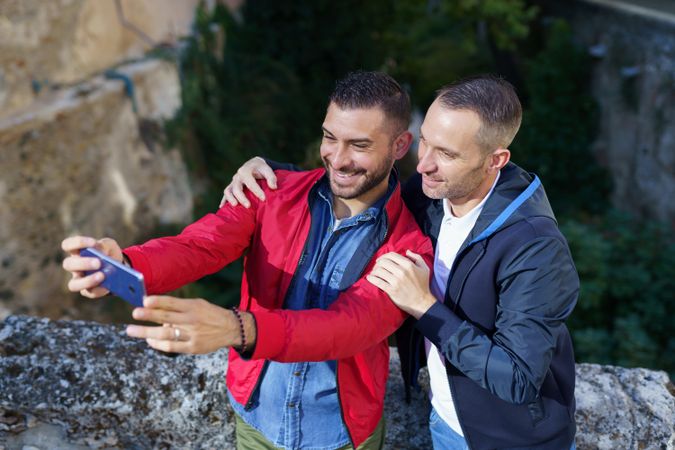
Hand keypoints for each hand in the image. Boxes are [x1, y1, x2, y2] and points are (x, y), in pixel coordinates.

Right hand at [61, 236, 122, 298]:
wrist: (119, 267)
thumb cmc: (109, 253)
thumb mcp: (109, 245)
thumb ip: (104, 245)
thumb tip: (101, 252)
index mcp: (77, 251)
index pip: (67, 245)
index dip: (77, 243)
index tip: (93, 243)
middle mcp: (74, 267)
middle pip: (68, 265)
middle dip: (83, 263)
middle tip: (99, 263)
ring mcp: (79, 280)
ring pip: (73, 284)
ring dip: (87, 281)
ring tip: (102, 276)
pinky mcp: (88, 291)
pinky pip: (90, 293)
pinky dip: (99, 289)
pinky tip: (107, 286)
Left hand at [126, 296, 256, 353]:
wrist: (230, 328)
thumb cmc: (210, 315)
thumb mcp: (198, 304)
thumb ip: (179, 307)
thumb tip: (156, 311)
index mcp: (193, 307)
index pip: (172, 303)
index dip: (158, 301)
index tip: (144, 301)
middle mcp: (192, 320)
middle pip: (167, 318)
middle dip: (149, 315)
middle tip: (135, 313)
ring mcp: (192, 335)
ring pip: (165, 334)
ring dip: (146, 332)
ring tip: (131, 330)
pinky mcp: (193, 347)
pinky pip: (172, 346)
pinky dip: (158, 344)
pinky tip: (149, 340)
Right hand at [220, 156, 276, 207]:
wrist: (254, 165)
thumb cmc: (261, 169)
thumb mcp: (267, 170)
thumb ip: (271, 177)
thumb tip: (273, 187)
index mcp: (245, 171)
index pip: (250, 182)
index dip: (257, 191)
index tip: (264, 199)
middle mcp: (237, 177)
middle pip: (236, 188)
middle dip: (242, 197)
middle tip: (248, 206)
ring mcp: (233, 182)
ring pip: (228, 191)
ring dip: (230, 199)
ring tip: (235, 206)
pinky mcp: (231, 187)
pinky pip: (226, 194)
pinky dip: (223, 201)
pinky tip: (222, 208)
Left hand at [366, 250, 436, 318]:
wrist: (421, 302)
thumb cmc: (423, 285)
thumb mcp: (424, 268)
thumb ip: (417, 257)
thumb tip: (407, 251)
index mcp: (408, 264)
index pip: (391, 255)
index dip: (384, 256)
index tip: (380, 260)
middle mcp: (401, 271)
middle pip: (383, 262)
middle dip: (378, 263)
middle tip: (376, 267)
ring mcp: (396, 281)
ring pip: (379, 271)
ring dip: (374, 271)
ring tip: (373, 273)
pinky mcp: (391, 290)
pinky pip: (378, 282)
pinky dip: (371, 279)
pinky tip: (369, 278)